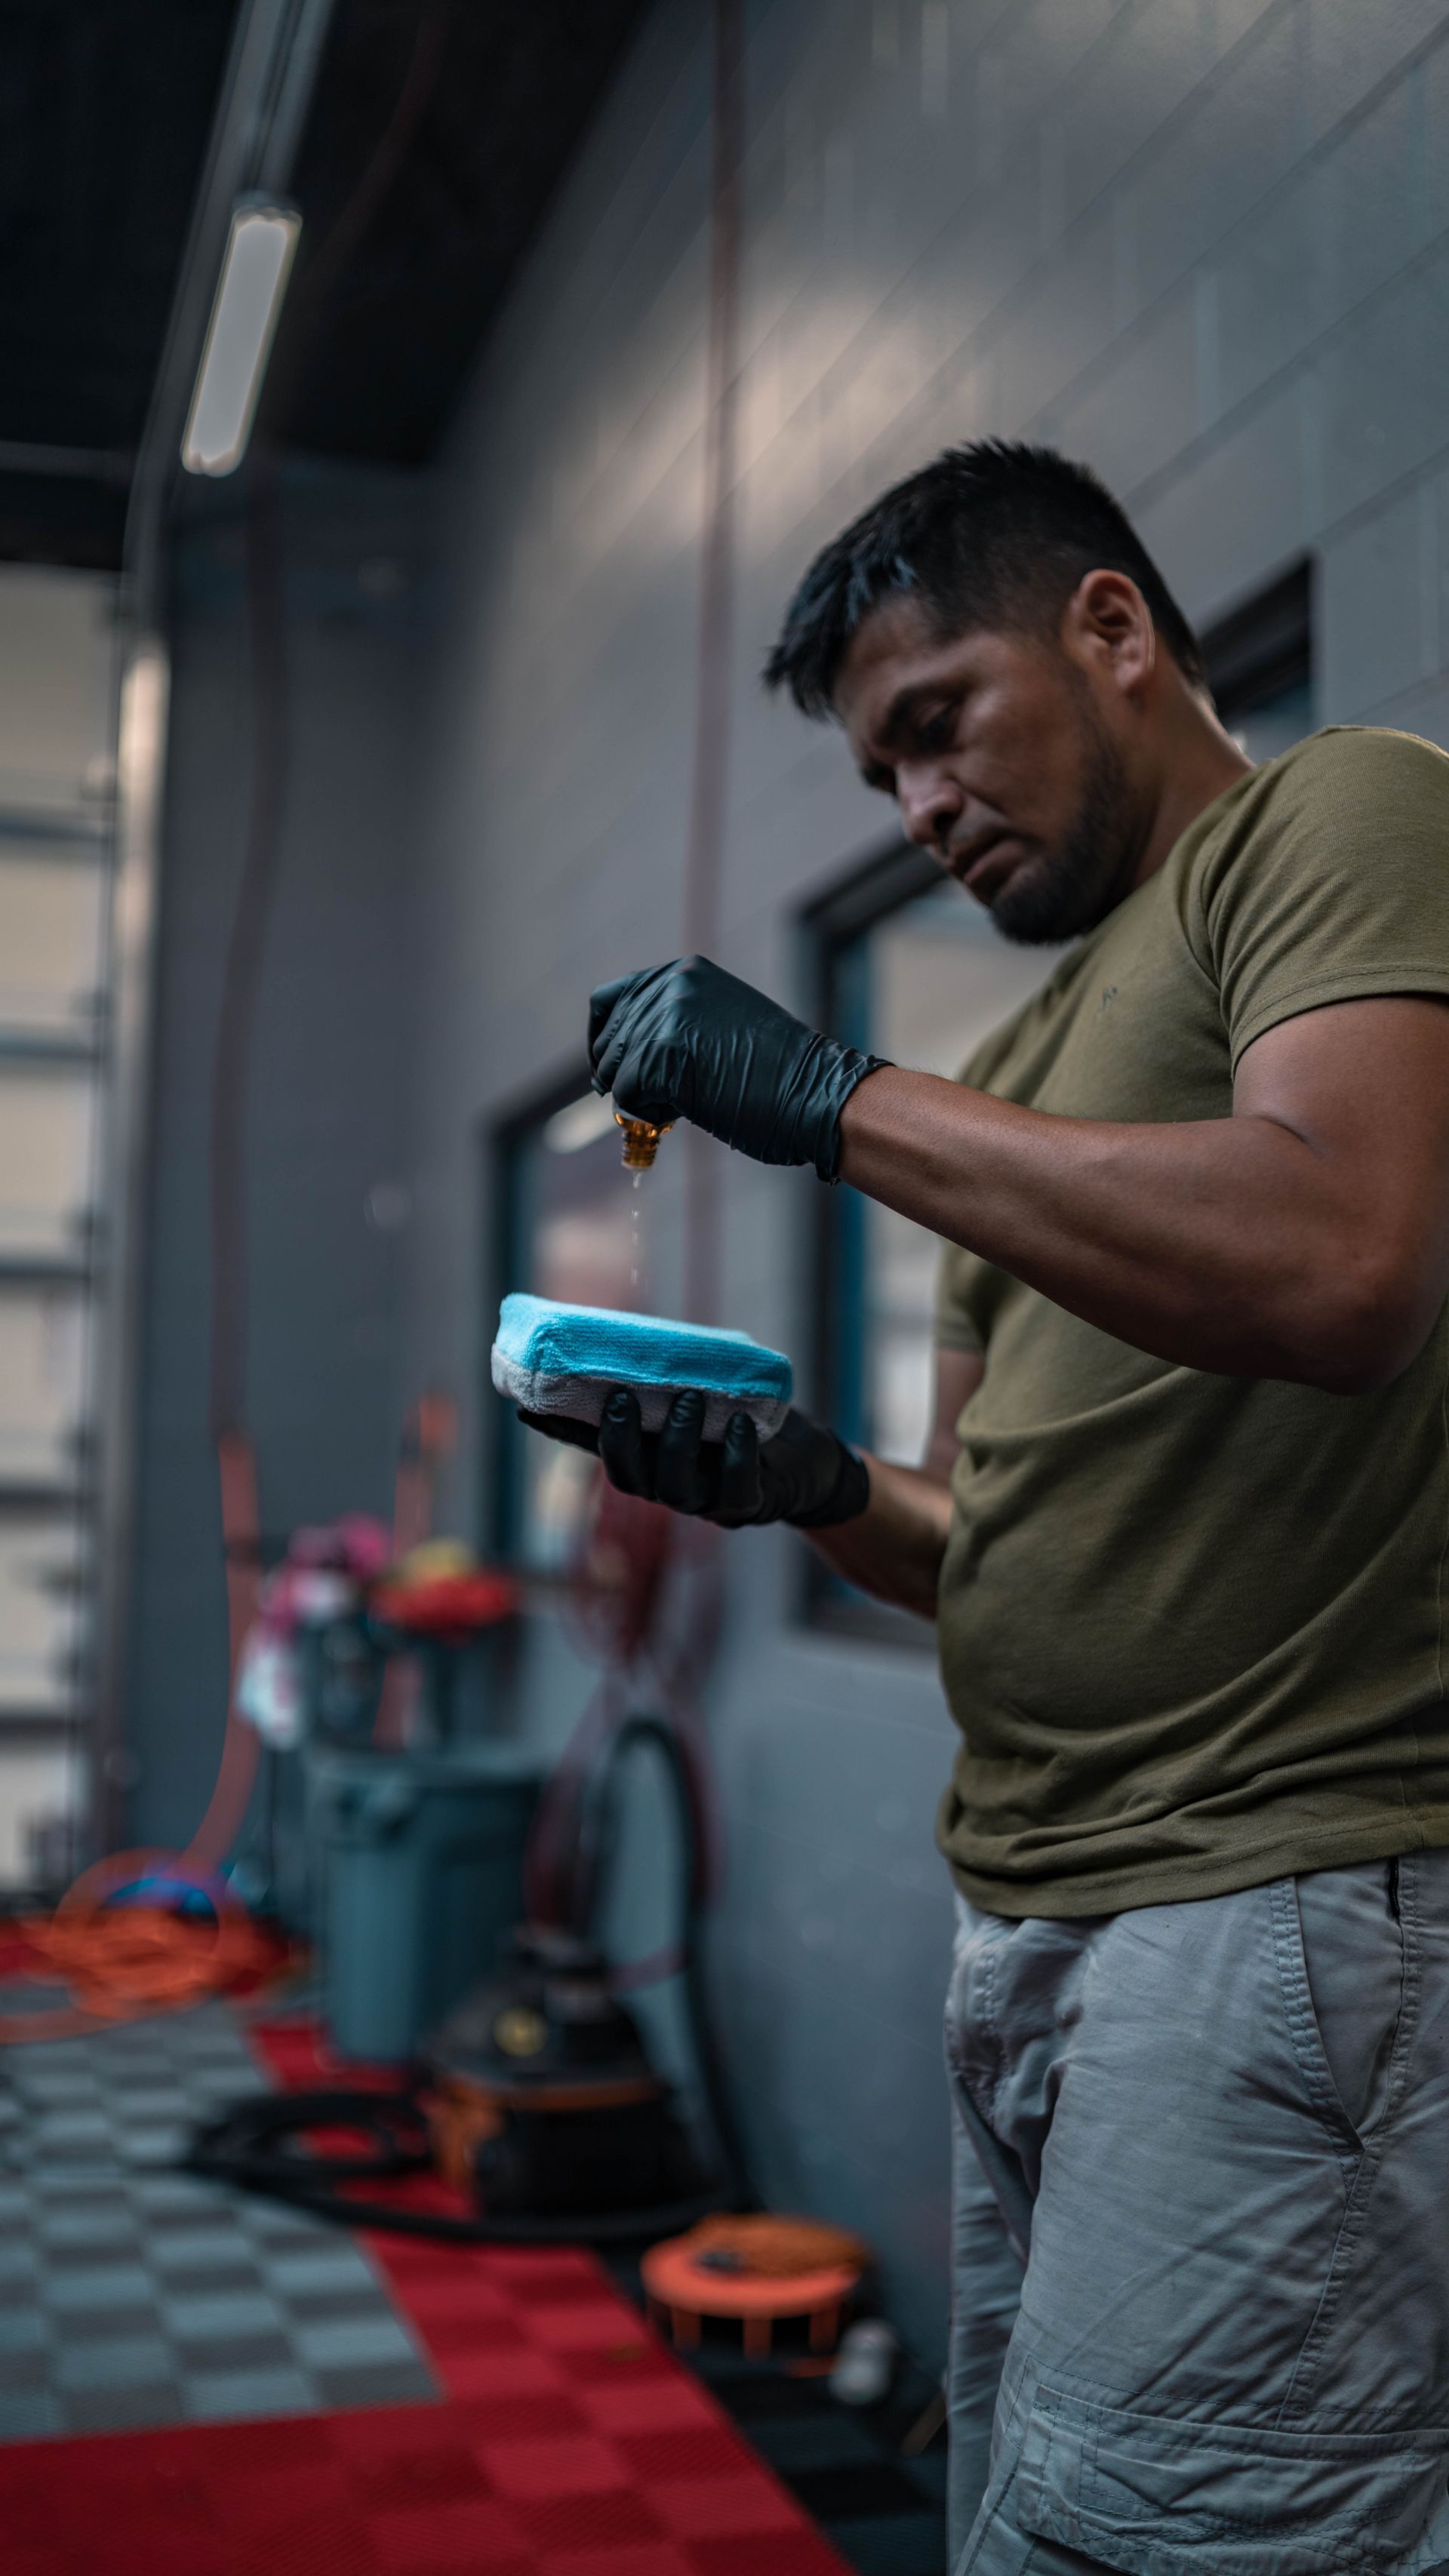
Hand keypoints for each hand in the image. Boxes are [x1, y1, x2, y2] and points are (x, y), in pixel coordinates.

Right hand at [518, 1389, 869, 1528]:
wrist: (807, 1460)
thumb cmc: (745, 1418)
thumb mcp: (703, 1393)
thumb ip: (665, 1377)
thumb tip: (618, 1337)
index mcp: (649, 1456)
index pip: (595, 1446)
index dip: (559, 1430)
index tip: (526, 1405)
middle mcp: (668, 1484)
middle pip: (628, 1476)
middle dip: (619, 1439)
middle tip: (623, 1396)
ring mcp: (707, 1501)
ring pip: (675, 1488)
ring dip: (678, 1442)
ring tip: (692, 1398)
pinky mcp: (749, 1506)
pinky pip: (736, 1490)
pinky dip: (737, 1458)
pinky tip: (742, 1427)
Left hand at [588, 955, 886, 1181]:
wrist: (818, 1096)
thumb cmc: (781, 1077)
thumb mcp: (723, 1028)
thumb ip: (679, 1026)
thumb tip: (629, 1054)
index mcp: (686, 974)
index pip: (611, 999)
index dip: (605, 1039)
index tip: (612, 1069)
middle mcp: (673, 987)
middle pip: (608, 1038)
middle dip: (619, 1076)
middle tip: (648, 1103)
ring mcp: (667, 1018)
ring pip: (614, 1069)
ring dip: (635, 1098)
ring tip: (673, 1110)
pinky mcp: (664, 1056)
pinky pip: (625, 1095)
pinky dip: (642, 1115)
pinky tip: (677, 1117)